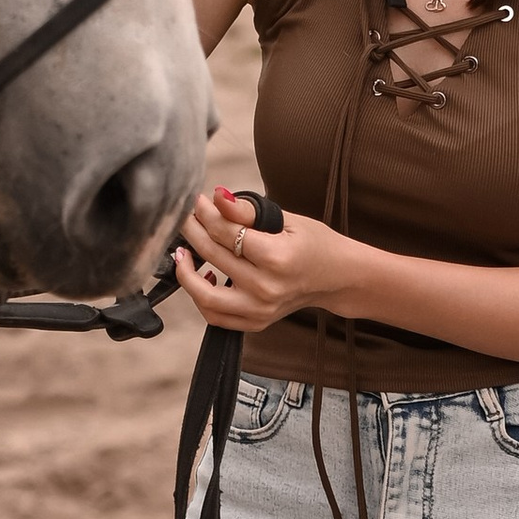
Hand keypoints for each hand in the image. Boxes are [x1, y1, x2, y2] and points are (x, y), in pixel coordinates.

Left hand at [171, 191, 367, 332]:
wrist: (336, 278)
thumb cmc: (313, 244)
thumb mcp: (287, 219)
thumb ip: (248, 211)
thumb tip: (217, 196)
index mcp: (277, 258)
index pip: (226, 232)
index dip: (206, 213)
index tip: (198, 201)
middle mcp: (266, 288)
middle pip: (214, 256)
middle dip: (193, 232)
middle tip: (187, 218)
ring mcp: (259, 310)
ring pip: (204, 296)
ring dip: (186, 272)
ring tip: (182, 251)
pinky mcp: (255, 322)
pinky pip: (215, 315)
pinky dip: (201, 297)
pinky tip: (203, 276)